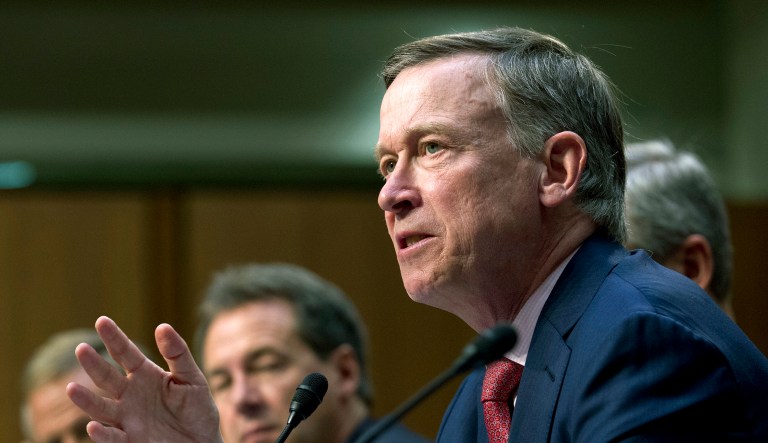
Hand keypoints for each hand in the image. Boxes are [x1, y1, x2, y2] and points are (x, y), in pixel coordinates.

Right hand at [66, 316, 222, 442]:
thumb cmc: (197, 409)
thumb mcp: (192, 378)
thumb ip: (178, 354)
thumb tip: (162, 326)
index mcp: (145, 375)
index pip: (125, 353)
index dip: (114, 338)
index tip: (102, 321)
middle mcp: (130, 394)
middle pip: (107, 377)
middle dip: (94, 364)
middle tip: (81, 349)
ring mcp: (127, 418)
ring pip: (101, 408)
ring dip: (86, 400)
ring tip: (71, 389)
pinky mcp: (130, 441)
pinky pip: (113, 438)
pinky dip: (102, 434)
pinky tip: (93, 427)